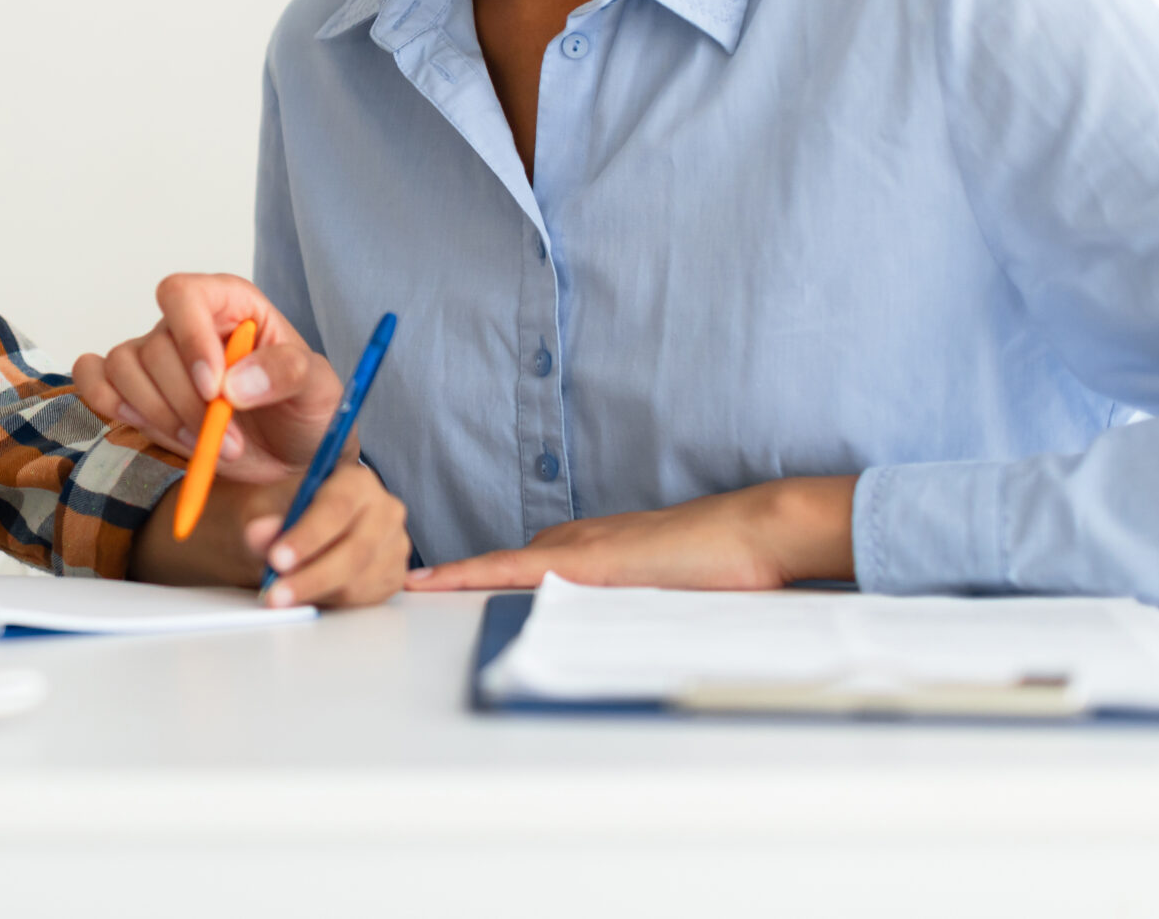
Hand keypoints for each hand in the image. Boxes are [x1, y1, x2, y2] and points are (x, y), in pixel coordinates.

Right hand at [71, 273, 341, 482]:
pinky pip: (93, 379)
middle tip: (229, 443)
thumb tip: (233, 383)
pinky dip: (107, 401)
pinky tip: (147, 425)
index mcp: (228, 303)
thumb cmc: (303, 413)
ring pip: (122, 367)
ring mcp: (155, 356)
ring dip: (158, 415)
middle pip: (154, 347)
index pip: (182, 294)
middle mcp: (184, 324)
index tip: (215, 389)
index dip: (189, 338)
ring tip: (204, 446)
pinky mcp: (135, 391)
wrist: (289, 459)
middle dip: (187, 404)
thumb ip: (286, 373)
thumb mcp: (318, 388)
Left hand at [134, 461, 410, 607]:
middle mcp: (376, 501)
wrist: (263, 531)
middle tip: (272, 588)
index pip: (341, 496)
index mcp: (346, 467)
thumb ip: (254, 519)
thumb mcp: (244, 507)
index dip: (310, 527)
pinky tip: (305, 603)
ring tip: (278, 599)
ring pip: (366, 571)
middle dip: (314, 568)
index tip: (275, 553)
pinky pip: (369, 593)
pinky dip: (336, 600)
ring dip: (320, 589)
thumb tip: (262, 536)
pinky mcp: (387, 573)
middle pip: (361, 539)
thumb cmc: (255, 507)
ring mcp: (388, 539)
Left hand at [405, 476, 858, 591]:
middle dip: (456, 576)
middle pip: (501, 562)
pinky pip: (510, 568)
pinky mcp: (583, 561)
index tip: (436, 580)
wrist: (750, 534)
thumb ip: (628, 598)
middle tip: (409, 586)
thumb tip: (604, 624)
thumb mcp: (662, 587)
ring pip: (497, 563)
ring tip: (408, 586)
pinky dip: (470, 574)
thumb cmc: (720, 563)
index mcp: (592, 547)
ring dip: (454, 576)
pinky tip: (435, 583)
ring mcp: (577, 547)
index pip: (520, 561)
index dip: (478, 572)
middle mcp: (575, 540)